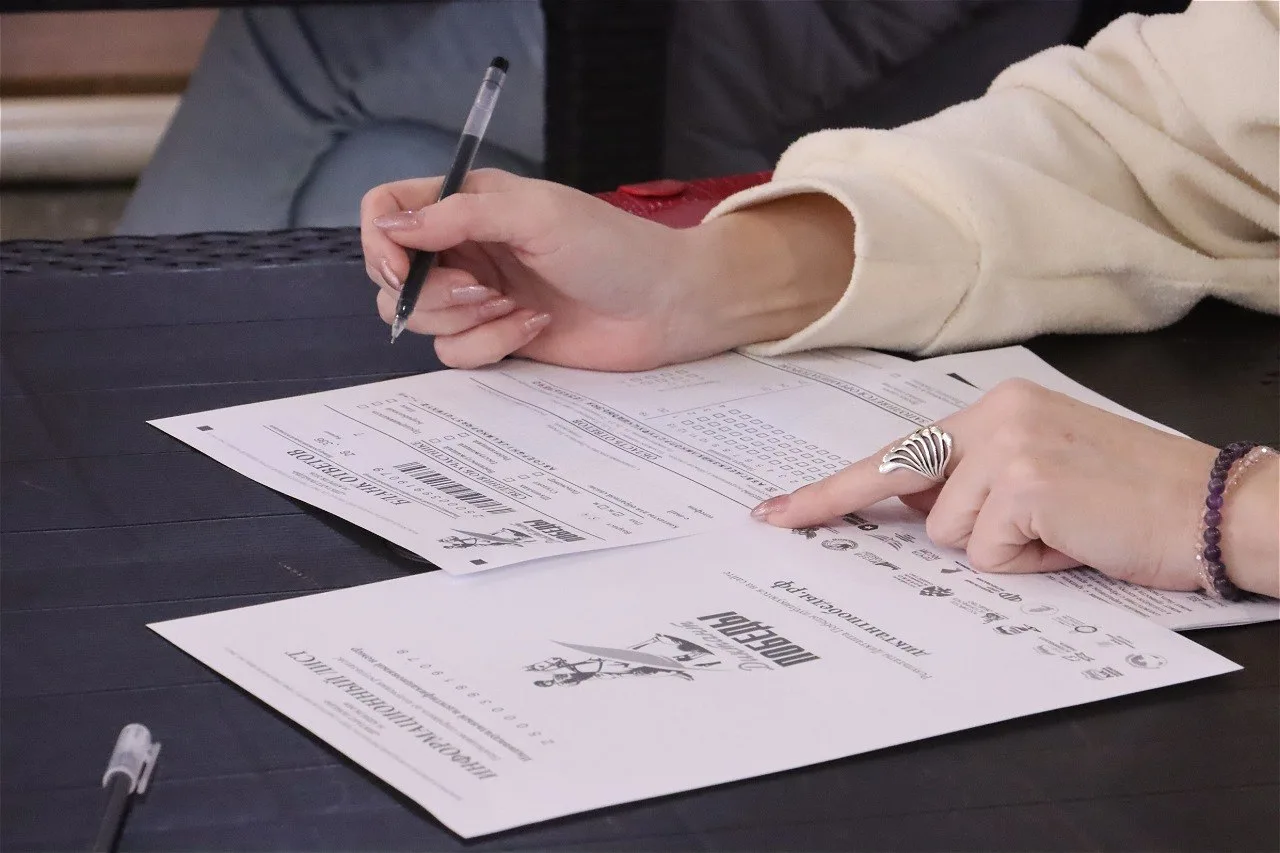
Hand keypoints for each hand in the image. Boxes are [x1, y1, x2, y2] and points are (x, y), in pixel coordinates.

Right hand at [361, 169, 851, 369]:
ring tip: (515, 305)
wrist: (665, 305)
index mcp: (468, 203)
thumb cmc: (614, 247)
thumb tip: (393, 228)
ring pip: (419, 319)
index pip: (388, 211)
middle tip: (482, 290)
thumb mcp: (536, 214)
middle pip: (392, 275)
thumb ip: (460, 215)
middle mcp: (466, 247)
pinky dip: (491, 343)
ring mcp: (479, 295)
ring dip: (463, 319)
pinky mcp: (497, 337)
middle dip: (428, 292)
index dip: (381, 240)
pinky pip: (456, 353)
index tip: (401, 265)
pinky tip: (534, 325)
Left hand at [751, 379, 1279, 596]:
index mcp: (997, 408)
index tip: (777, 511)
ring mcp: (1008, 447)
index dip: (832, 488)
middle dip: (843, 508)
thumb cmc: (1131, 498)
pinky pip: (985, 554)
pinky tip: (1072, 540)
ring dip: (999, 550)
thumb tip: (910, 509)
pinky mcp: (1025, 485)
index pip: (899, 452)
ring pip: (947, 534)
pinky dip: (1027, 563)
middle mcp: (995, 416)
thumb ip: (976, 480)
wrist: (1216, 508)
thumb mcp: (1043, 470)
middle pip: (899, 484)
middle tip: (774, 517)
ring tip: (1060, 532)